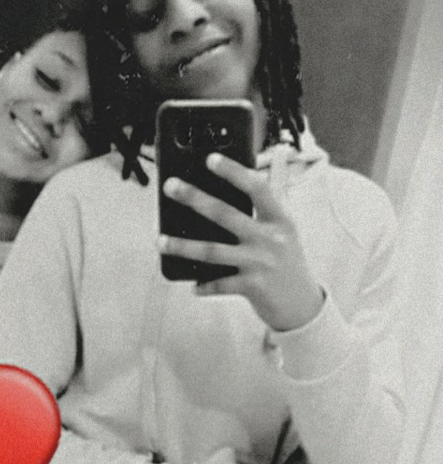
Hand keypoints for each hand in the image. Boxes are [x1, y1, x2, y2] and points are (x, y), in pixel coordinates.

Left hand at [159, 153, 324, 330]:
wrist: (303, 304)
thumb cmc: (287, 263)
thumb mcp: (283, 232)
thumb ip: (263, 212)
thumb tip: (239, 185)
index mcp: (280, 219)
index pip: (257, 188)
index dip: (234, 172)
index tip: (210, 159)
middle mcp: (270, 238)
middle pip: (225, 214)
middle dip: (194, 198)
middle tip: (170, 186)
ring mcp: (260, 263)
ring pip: (213, 251)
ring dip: (183, 246)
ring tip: (160, 241)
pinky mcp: (252, 287)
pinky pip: (220, 285)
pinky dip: (204, 285)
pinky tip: (192, 285)